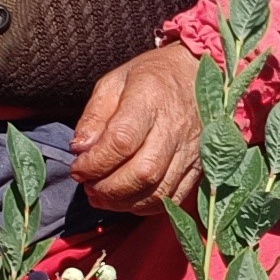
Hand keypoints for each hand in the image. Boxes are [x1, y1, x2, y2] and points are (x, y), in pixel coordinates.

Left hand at [74, 41, 206, 211]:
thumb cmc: (152, 77)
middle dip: (108, 188)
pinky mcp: (200, 166)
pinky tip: (129, 199)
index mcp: (150, 99)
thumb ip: (94, 116)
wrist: (199, 74)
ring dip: (125, 202)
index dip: (95, 163)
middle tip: (88, 187)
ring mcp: (191, 150)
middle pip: (143, 172)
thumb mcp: (114, 83)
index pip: (121, 141)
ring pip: (159, 191)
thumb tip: (80, 150)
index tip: (78, 168)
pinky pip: (174, 197)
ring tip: (103, 196)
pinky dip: (147, 206)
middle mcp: (175, 127)